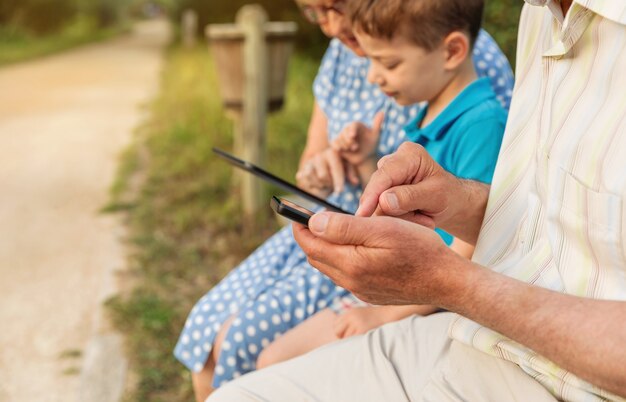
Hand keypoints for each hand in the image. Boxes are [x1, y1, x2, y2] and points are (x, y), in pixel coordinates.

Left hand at [292, 212, 468, 305]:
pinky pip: (345, 276)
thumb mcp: (383, 229)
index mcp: (350, 265)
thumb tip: (312, 222)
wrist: (447, 281)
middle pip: (317, 257)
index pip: (311, 244)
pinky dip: (341, 259)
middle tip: (309, 216)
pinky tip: (353, 247)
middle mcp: (350, 282)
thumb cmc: (420, 249)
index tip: (293, 210)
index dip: (298, 226)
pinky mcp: (370, 294)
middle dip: (309, 236)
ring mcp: (360, 291)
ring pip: (330, 267)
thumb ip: (345, 227)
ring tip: (330, 228)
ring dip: (325, 248)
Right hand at [296, 148, 358, 196]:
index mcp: (332, 153)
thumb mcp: (347, 169)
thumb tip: (355, 182)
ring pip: (313, 180)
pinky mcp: (302, 171)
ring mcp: (309, 163)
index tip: (340, 191)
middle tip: (332, 184)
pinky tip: (317, 184)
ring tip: (325, 184)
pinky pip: (306, 183)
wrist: (324, 168)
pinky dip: (313, 187)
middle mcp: (319, 156)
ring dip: (321, 185)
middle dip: (329, 183)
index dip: (338, 181)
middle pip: (322, 176)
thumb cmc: (339, 168)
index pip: (335, 168)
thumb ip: (351, 174)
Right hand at [331, 112, 383, 165]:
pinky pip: (334, 144)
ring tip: (353, 149)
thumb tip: (382, 112)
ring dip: (346, 146)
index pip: (352, 126)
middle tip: (356, 147)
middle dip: (349, 141)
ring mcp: (341, 137)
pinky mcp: (336, 144)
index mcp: (356, 125)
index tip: (353, 135)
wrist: (365, 157)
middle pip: (344, 133)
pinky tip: (342, 150)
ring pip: (339, 139)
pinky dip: (338, 147)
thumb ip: (377, 124)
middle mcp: (347, 129)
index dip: (352, 130)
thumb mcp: (375, 136)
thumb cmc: (371, 145)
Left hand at [333, 306, 390, 337]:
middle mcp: (351, 316)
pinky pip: (353, 340)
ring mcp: (356, 322)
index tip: (347, 335)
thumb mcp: (362, 315)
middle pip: (337, 331)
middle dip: (342, 337)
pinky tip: (363, 342)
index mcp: (350, 312)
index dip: (340, 332)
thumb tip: (340, 337)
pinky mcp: (362, 330)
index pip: (335, 324)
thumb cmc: (377, 317)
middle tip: (352, 341)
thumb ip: (351, 322)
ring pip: (346, 338)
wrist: (391, 314)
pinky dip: (356, 343)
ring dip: (351, 342)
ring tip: (361, 341)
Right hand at [356, 141, 467, 230]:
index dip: (372, 195)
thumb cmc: (447, 196)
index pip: (384, 175)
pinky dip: (396, 218)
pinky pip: (379, 209)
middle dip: (394, 211)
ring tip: (422, 217)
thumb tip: (383, 201)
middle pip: (376, 189)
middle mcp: (392, 161)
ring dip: (398, 216)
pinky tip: (414, 216)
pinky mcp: (381, 190)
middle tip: (424, 220)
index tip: (362, 214)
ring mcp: (385, 175)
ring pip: (376, 202)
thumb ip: (410, 197)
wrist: (450, 202)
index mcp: (409, 154)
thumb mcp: (436, 196)